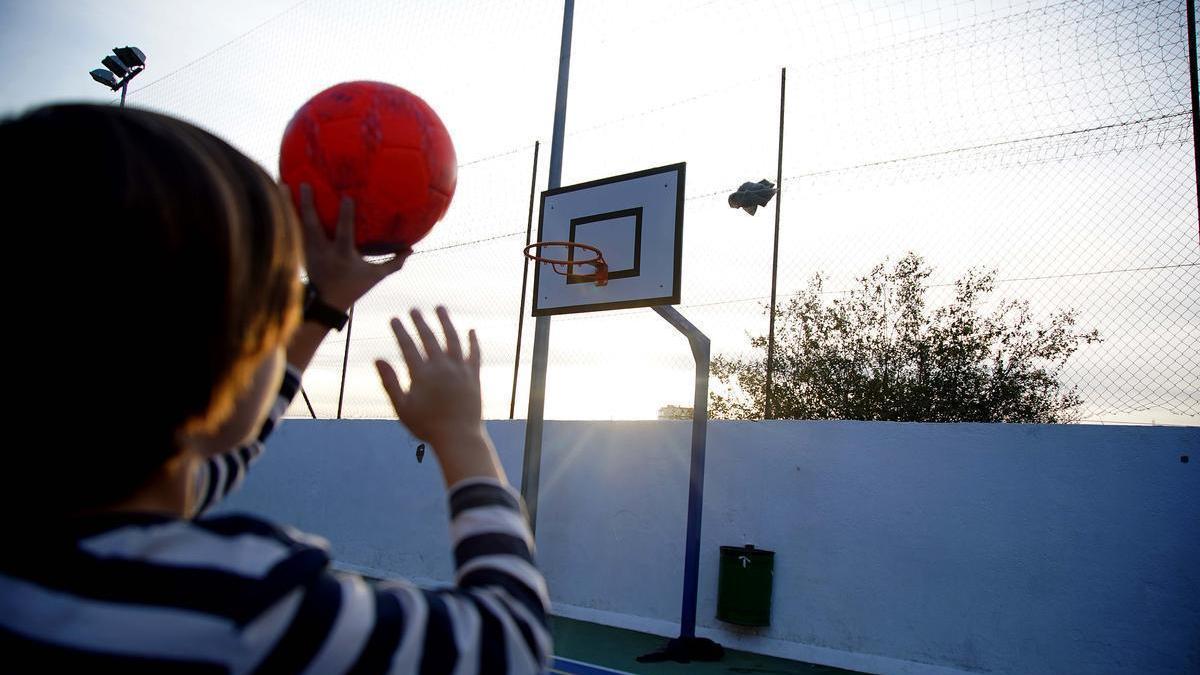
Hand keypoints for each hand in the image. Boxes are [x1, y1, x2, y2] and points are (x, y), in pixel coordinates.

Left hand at [289, 183, 409, 311]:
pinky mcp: (301, 252)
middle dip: (307, 205)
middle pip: (312, 225)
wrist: (326, 304)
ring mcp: (309, 251)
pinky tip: (279, 199)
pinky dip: (286, 214)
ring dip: (288, 205)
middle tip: (303, 183)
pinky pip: (292, 229)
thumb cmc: (353, 287)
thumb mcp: (376, 276)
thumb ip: (394, 262)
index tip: (346, 197)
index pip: (344, 233)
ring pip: (296, 224)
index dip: (345, 216)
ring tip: (282, 183)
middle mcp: (322, 251)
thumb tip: (412, 249)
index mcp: (342, 255)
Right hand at [375, 307, 483, 446]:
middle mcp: (441, 367)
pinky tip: (471, 330)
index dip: (400, 331)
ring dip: (445, 322)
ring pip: (452, 339)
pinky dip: (472, 341)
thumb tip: (378, 359)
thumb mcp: (402, 407)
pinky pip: (474, 353)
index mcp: (422, 374)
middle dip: (420, 322)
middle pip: (429, 338)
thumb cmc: (427, 426)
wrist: (458, 437)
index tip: (394, 319)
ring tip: (440, 308)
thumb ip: (390, 382)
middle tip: (414, 309)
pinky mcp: (474, 376)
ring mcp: (460, 370)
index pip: (408, 346)